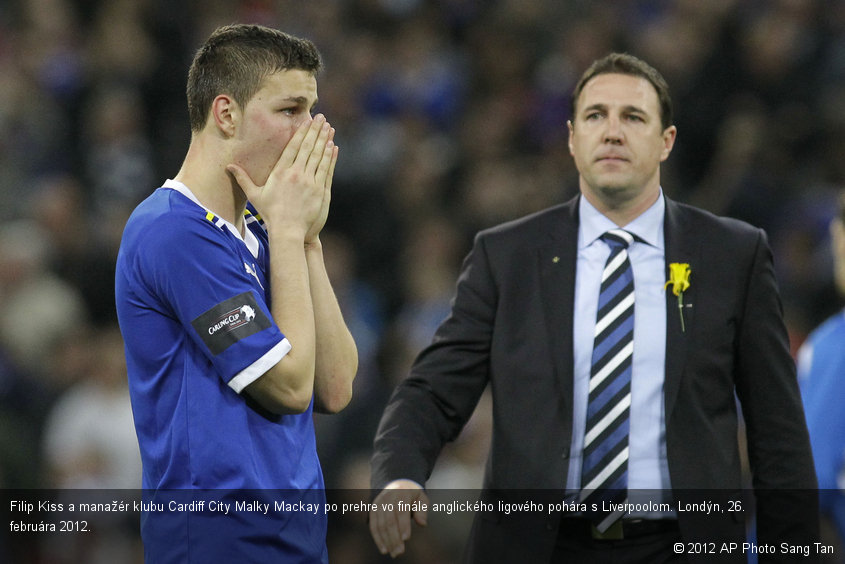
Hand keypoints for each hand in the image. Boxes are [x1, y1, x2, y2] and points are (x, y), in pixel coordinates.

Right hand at [227, 114, 337, 241]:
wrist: (288, 231)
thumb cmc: (270, 214)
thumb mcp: (255, 195)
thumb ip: (243, 179)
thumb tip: (228, 167)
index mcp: (281, 172)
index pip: (293, 147)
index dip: (301, 132)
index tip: (307, 121)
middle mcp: (296, 174)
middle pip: (307, 147)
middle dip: (315, 131)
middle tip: (321, 118)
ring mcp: (309, 182)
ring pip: (318, 156)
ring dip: (324, 140)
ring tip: (329, 128)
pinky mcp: (319, 190)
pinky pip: (325, 170)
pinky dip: (330, 158)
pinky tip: (333, 147)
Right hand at [369, 480, 428, 557]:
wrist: (397, 482)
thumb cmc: (412, 495)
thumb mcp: (421, 498)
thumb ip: (422, 510)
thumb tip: (422, 524)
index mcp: (402, 494)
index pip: (401, 511)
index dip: (403, 525)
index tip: (406, 539)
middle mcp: (388, 498)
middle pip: (390, 520)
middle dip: (394, 538)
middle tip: (400, 552)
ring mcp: (379, 504)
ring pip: (381, 525)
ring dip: (386, 541)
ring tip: (394, 554)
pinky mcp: (373, 510)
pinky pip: (373, 526)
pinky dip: (378, 539)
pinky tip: (384, 549)